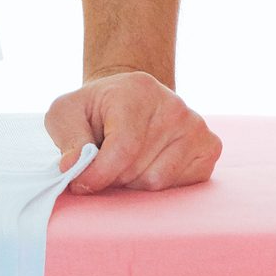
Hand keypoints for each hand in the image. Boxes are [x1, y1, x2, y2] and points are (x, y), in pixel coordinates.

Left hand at [45, 69, 222, 193]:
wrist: (128, 99)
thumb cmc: (94, 109)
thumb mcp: (66, 113)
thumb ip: (68, 139)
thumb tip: (74, 168)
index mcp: (137, 90)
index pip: (123, 147)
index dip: (99, 173)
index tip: (80, 184)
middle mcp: (173, 105)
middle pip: (139, 168)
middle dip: (113, 176)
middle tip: (103, 162)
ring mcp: (196, 126)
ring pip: (159, 181)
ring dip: (133, 182)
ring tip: (124, 161)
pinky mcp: (209, 147)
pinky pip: (180, 186)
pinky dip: (157, 185)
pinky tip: (147, 163)